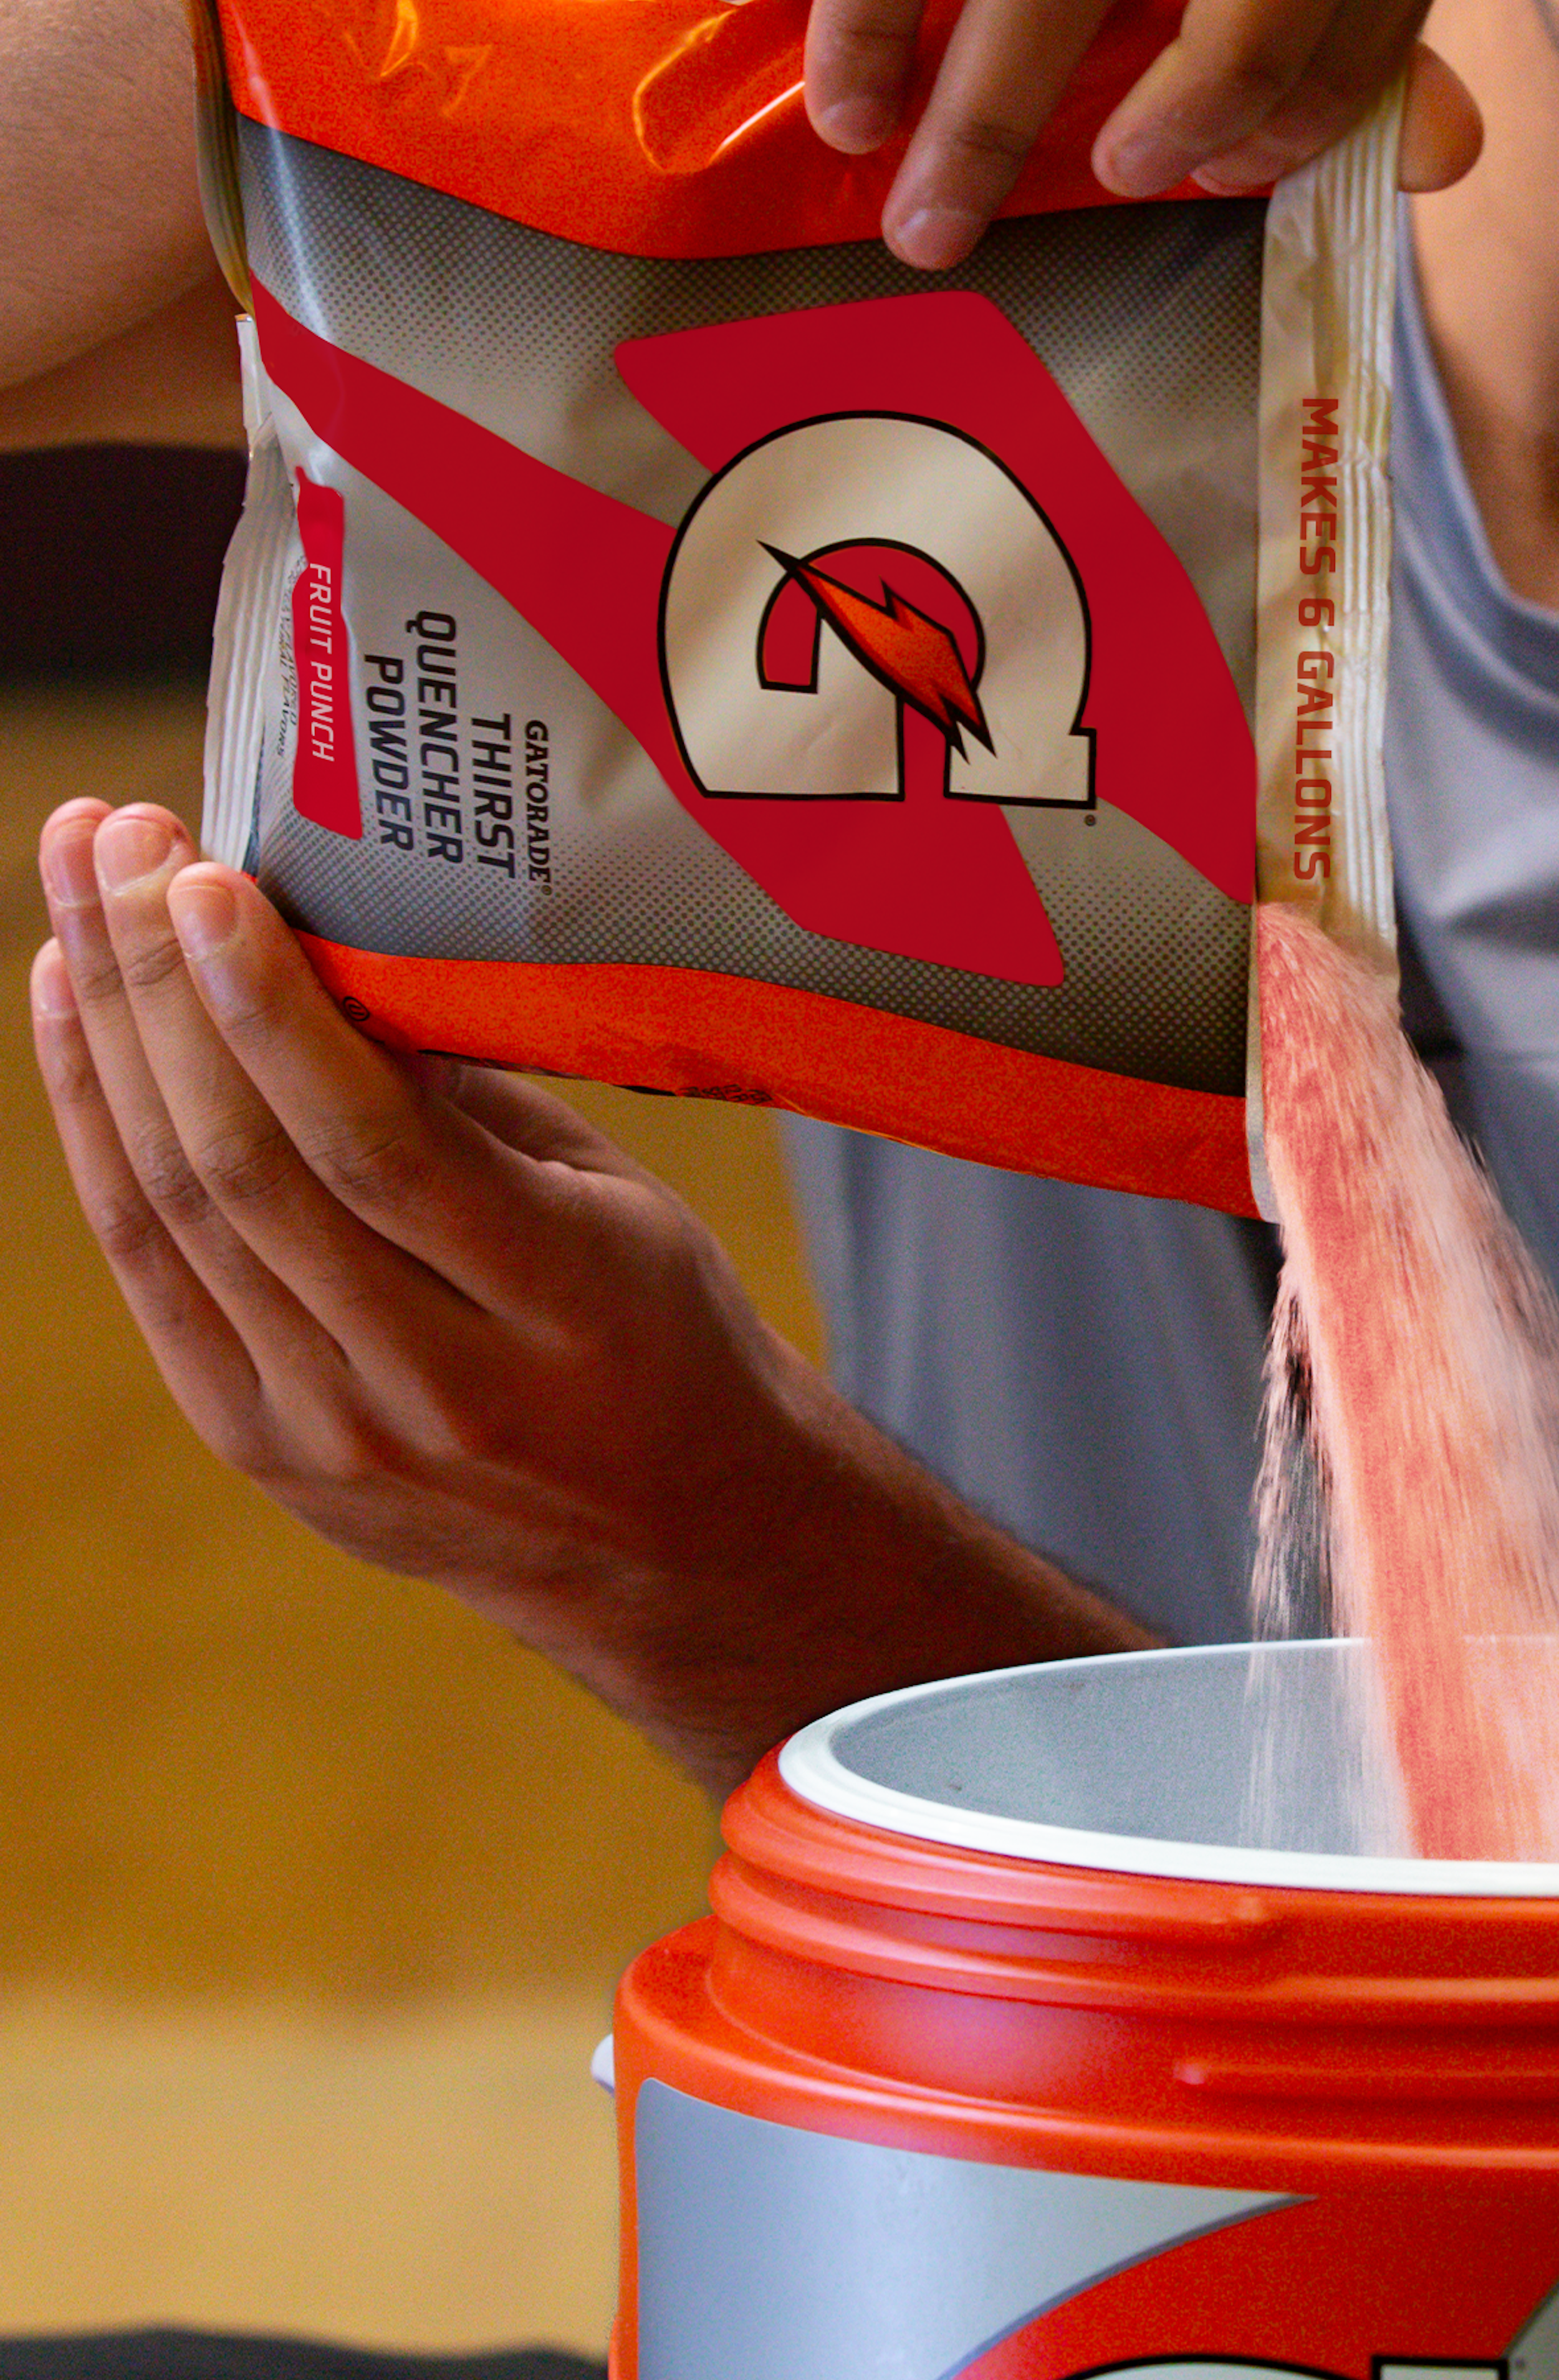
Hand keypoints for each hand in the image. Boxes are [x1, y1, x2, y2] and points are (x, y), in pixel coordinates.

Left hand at [31, 798, 1145, 1796]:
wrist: (667, 1543)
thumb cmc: (658, 1326)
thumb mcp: (618, 1201)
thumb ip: (475, 1097)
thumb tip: (326, 939)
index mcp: (556, 1310)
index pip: (377, 1152)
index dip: (271, 1012)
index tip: (206, 875)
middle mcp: (425, 1389)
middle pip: (247, 1171)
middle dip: (159, 985)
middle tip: (115, 835)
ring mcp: (323, 1433)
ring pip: (177, 1210)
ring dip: (107, 1033)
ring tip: (76, 886)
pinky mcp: (253, 1446)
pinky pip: (150, 1267)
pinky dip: (94, 1128)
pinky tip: (70, 1012)